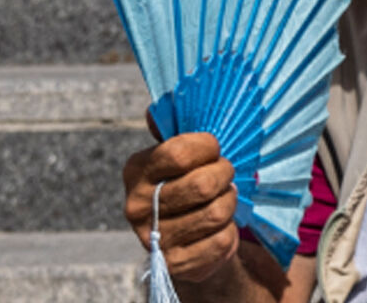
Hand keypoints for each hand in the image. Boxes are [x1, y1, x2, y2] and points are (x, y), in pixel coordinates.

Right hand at [122, 131, 239, 281]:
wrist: (185, 235)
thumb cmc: (186, 180)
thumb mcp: (176, 150)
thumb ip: (172, 125)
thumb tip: (162, 104)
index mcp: (137, 170)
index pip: (178, 152)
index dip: (208, 147)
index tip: (213, 148)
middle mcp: (137, 206)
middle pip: (203, 184)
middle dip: (225, 174)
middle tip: (224, 174)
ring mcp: (154, 237)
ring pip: (216, 212)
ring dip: (230, 201)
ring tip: (224, 197)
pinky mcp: (174, 263)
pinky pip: (221, 241)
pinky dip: (229, 231)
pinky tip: (219, 225)